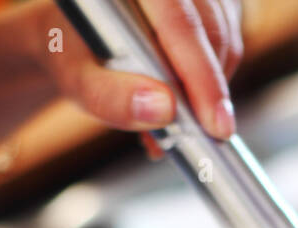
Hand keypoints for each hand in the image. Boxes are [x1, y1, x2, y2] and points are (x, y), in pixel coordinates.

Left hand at [35, 0, 243, 137]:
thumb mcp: (76, 78)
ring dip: (209, 88)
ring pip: (226, 36)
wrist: (72, 36)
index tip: (214, 124)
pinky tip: (184, 96)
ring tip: (174, 121)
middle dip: (209, 91)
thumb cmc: (70, 51)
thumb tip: (164, 110)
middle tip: (194, 136)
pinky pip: (227, 39)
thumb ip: (112, 96)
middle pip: (211, 29)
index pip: (180, 22)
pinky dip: (212, 78)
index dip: (202, 75)